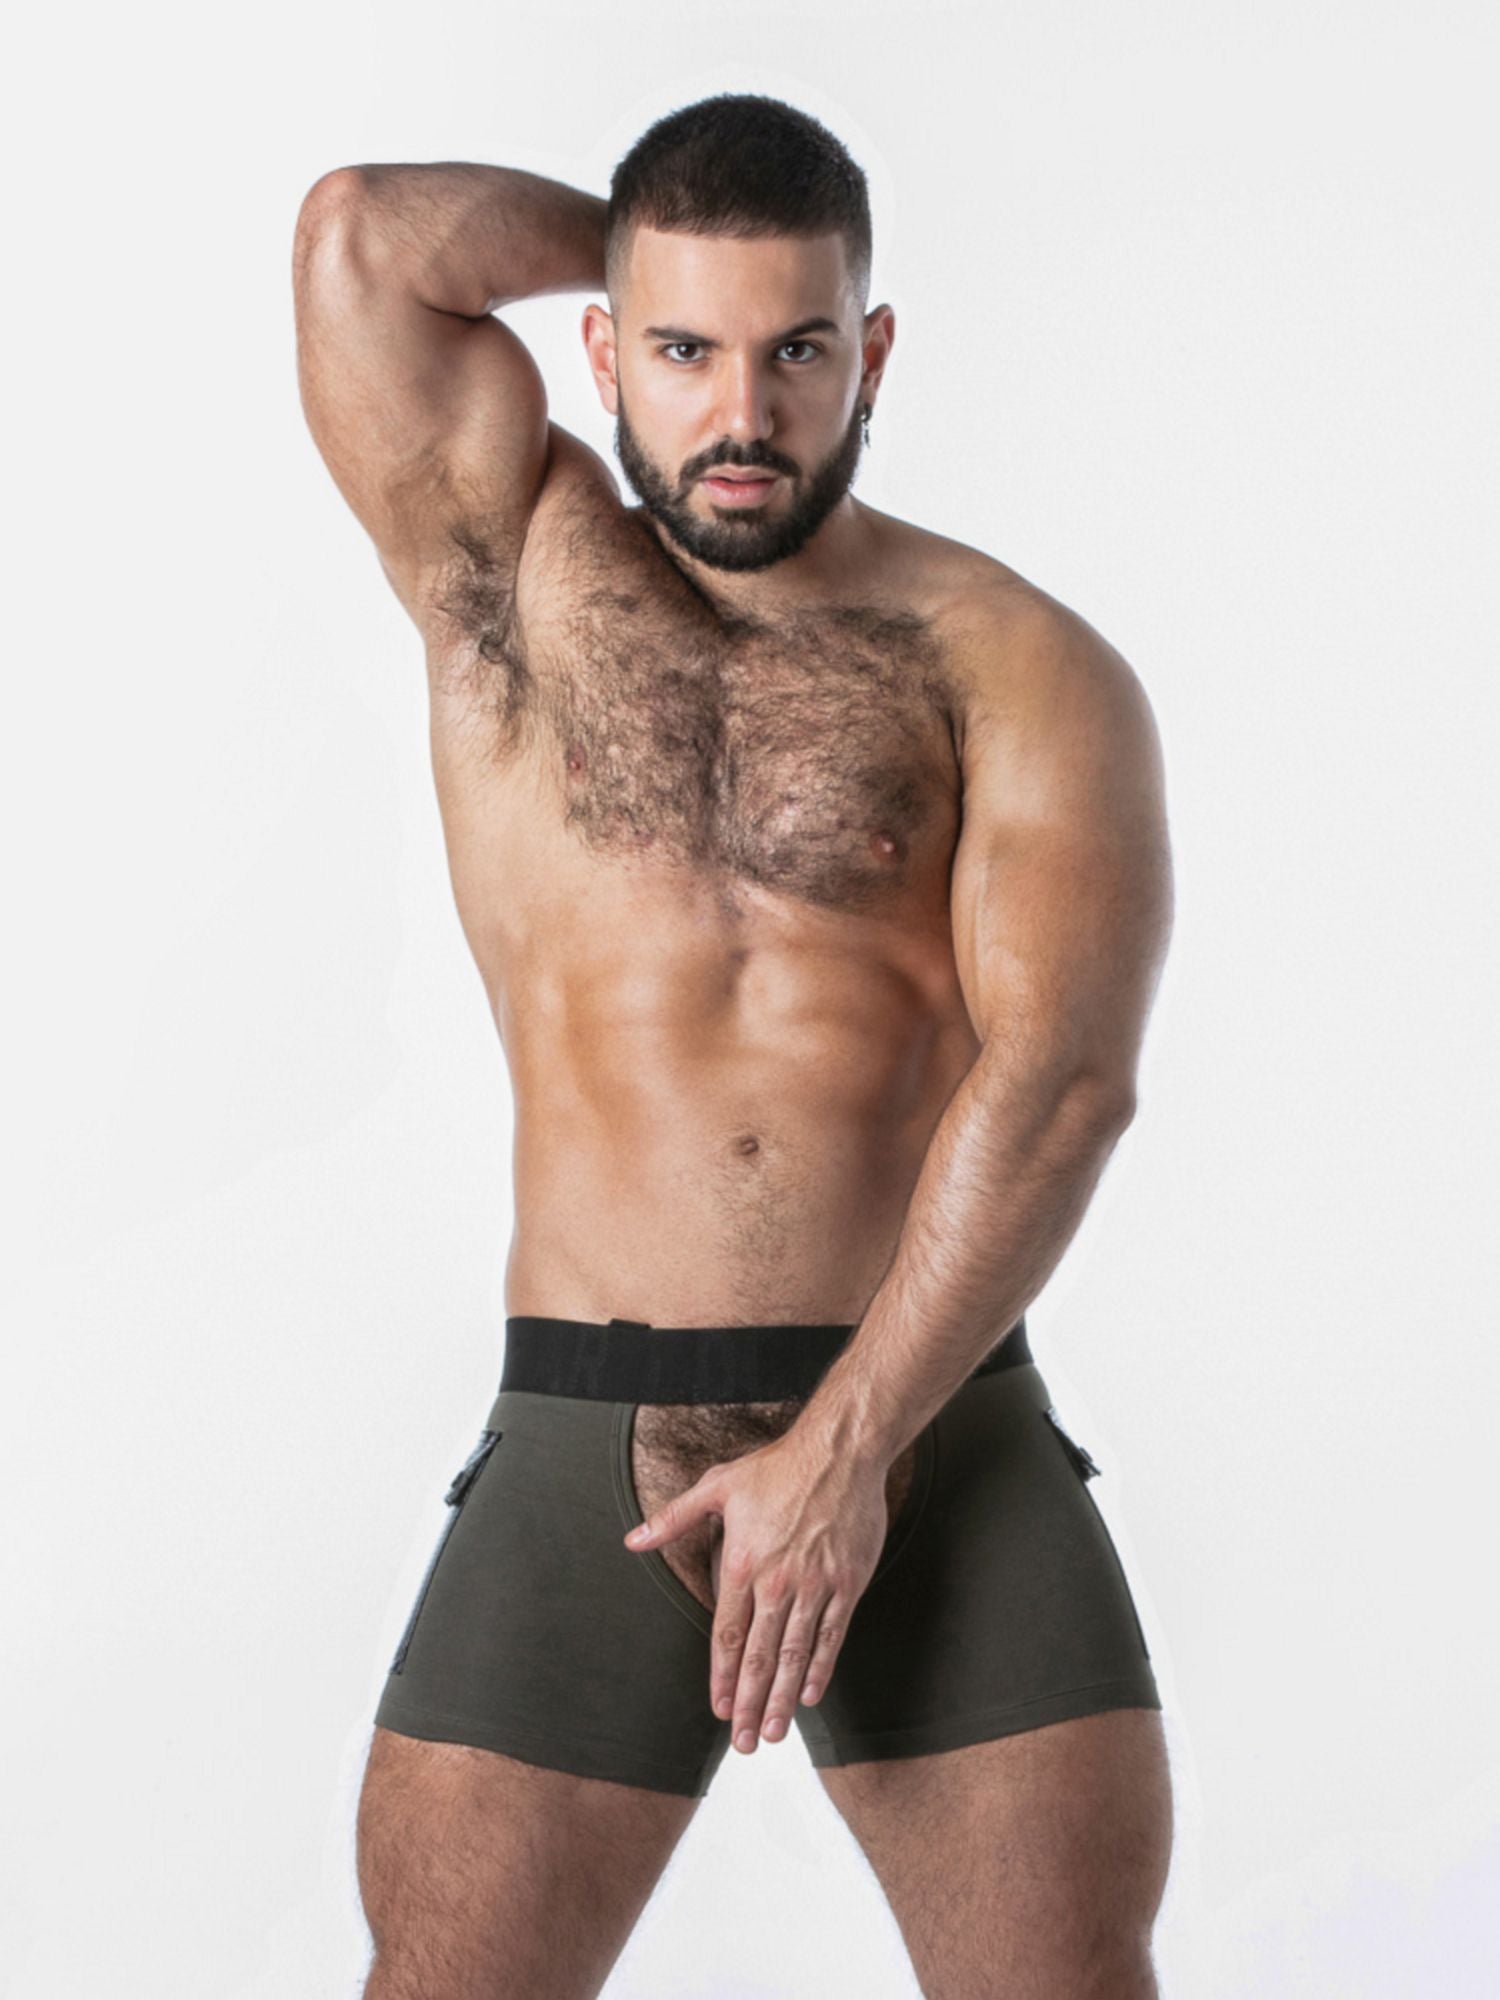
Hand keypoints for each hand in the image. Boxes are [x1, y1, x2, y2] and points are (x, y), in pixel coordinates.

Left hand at [623, 1428, 893, 1752]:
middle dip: (750, 1703)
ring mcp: (815, 1585)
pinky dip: (821, 1667)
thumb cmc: (777, 1467)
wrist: (840, 1452)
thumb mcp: (718, 1486)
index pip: (728, 1634)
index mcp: (744, 1563)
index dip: (723, 1676)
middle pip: (760, 1655)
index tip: (719, 1709)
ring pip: (795, 1653)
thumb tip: (632, 1540)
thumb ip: (673, 1518)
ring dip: (783, 1697)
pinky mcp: (847, 1583)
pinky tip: (810, 1694)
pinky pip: (832, 1634)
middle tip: (744, 1743)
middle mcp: (778, 1582)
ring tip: (774, 1732)